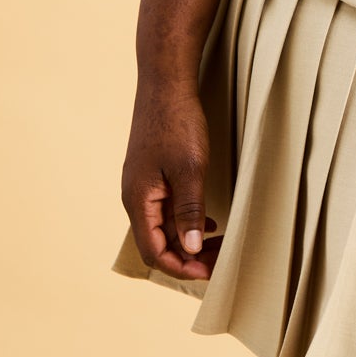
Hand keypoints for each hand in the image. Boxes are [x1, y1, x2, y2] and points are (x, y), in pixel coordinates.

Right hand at [119, 78, 219, 281]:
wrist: (165, 85)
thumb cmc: (177, 124)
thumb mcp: (190, 169)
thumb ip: (189, 211)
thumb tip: (188, 250)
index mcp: (139, 201)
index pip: (154, 252)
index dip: (181, 267)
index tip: (210, 271)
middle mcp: (135, 198)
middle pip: (157, 243)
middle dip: (188, 256)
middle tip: (220, 259)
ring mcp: (143, 185)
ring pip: (163, 226)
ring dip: (188, 239)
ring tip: (218, 243)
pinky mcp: (152, 174)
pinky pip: (166, 209)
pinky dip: (186, 220)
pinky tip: (207, 221)